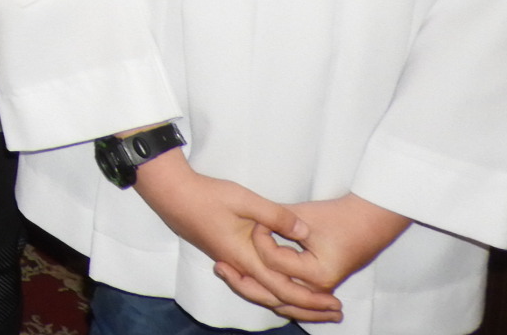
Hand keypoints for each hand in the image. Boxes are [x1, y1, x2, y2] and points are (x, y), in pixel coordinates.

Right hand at [133, 149, 332, 320]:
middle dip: (306, 307)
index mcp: (246, 257)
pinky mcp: (226, 254)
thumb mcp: (245, 200)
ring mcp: (231, 262)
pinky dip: (275, 290)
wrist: (172, 195)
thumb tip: (305, 233)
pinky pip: (255, 282)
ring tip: (315, 303)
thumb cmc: (207, 196)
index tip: (334, 303)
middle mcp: (240, 266)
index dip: (311, 299)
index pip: (283, 289)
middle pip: (275, 298)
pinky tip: (283, 284)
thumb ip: (276, 216)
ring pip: (264, 292)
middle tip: (333, 312)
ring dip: (291, 300)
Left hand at [234, 195, 405, 316]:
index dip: (260, 240)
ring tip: (228, 277)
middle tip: (218, 267)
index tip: (256, 221)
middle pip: (274, 292)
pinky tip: (249, 283)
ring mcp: (320, 288)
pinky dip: (270, 292)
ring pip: (281, 299)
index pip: (275, 262)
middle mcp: (320, 287)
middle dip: (244, 282)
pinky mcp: (317, 285)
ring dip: (255, 291)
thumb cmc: (339, 216)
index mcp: (319, 272)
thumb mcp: (304, 214)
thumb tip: (254, 227)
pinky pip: (290, 295)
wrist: (370, 221)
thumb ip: (277, 220)